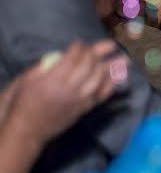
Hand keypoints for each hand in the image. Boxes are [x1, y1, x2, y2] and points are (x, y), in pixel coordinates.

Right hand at [0, 40, 118, 145]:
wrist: (28, 130)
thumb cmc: (24, 103)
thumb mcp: (26, 80)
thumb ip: (43, 66)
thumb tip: (61, 55)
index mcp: (53, 80)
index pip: (73, 58)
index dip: (79, 48)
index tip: (79, 43)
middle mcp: (70, 89)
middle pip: (89, 66)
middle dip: (97, 54)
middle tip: (103, 46)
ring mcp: (81, 100)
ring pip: (100, 79)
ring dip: (112, 67)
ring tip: (123, 58)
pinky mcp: (86, 109)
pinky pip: (103, 94)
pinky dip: (112, 84)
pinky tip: (119, 76)